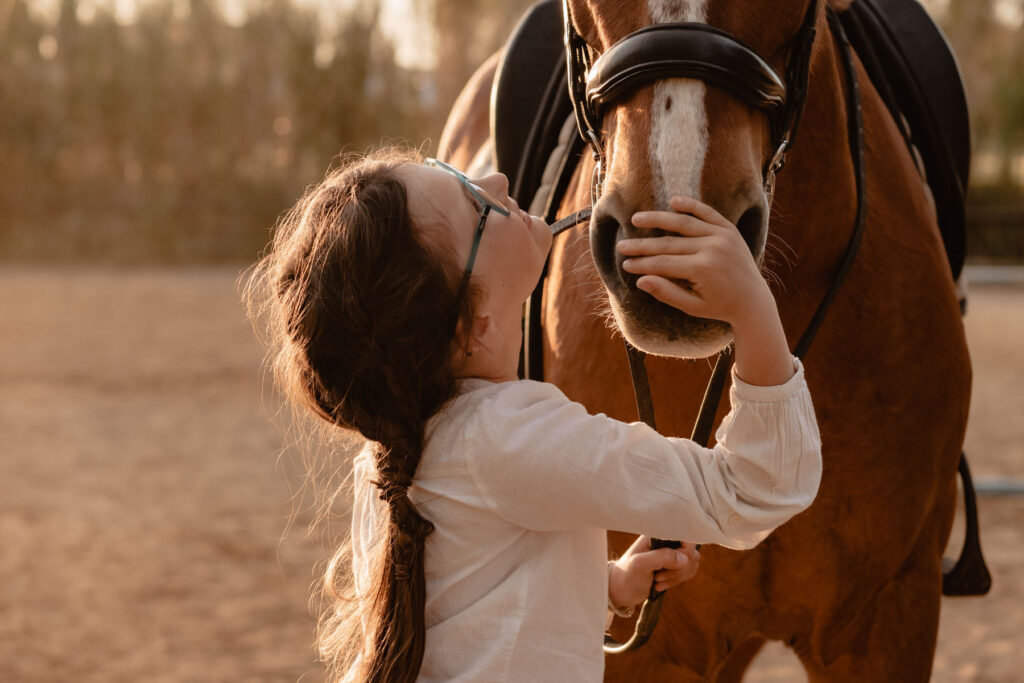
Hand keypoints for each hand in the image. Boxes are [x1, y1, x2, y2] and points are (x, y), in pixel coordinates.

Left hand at [608, 535, 699, 613]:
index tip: (670, 565)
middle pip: (691, 552)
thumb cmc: (627, 573)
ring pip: (691, 563)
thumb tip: (685, 558)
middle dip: (678, 569)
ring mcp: (672, 553)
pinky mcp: (674, 565)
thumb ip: (662, 557)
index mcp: (659, 534)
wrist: (621, 589)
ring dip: (677, 577)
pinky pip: (689, 571)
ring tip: (658, 580)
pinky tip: (661, 584)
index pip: (686, 536)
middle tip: (659, 575)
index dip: (685, 553)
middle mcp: (667, 541)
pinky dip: (677, 580)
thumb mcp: (640, 564)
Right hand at [617, 196, 794, 385]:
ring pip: (683, 224)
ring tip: (636, 219)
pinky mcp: (729, 229)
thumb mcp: (692, 306)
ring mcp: (722, 236)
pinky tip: (673, 201)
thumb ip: (666, 293)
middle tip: (622, 246)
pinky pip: (707, 213)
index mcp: (703, 270)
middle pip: (668, 244)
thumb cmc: (719, 306)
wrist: (753, 300)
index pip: (662, 264)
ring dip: (657, 220)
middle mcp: (712, 249)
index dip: (641, 264)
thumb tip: (640, 281)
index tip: (625, 264)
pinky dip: (690, 205)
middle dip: (642, 246)